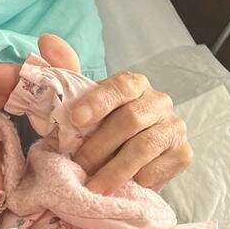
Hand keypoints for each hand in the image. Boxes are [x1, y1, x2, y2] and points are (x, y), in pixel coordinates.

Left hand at [37, 34, 191, 193]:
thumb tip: (47, 39)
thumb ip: (65, 72)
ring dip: (114, 170)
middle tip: (78, 166)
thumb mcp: (79, 101)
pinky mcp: (183, 154)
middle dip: (99, 146)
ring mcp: (174, 127)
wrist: (125, 157)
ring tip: (94, 187)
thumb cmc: (99, 126)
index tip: (75, 120)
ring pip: (144, 148)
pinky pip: (158, 169)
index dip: (98, 102)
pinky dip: (135, 181)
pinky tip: (120, 189)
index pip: (120, 86)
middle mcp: (159, 101)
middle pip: (130, 120)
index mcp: (134, 84)